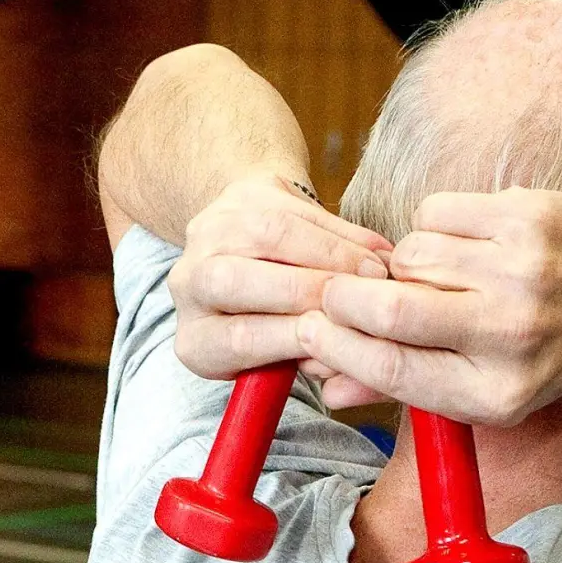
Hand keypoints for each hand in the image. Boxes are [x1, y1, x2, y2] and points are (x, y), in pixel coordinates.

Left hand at [168, 171, 393, 378]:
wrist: (258, 269)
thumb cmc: (280, 330)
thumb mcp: (283, 364)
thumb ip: (308, 365)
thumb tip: (344, 362)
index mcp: (196, 339)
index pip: (236, 339)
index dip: (291, 338)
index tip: (339, 339)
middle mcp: (188, 284)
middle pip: (232, 281)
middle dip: (304, 289)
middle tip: (360, 301)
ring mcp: (209, 233)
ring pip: (266, 234)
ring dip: (330, 253)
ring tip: (374, 273)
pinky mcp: (241, 197)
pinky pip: (293, 209)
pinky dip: (341, 231)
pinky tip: (372, 250)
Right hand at [296, 187, 561, 424]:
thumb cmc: (548, 344)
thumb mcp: (488, 386)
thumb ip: (405, 384)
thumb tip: (325, 385)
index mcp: (498, 394)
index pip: (392, 370)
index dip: (337, 347)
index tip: (309, 328)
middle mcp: (512, 338)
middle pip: (391, 311)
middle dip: (346, 298)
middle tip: (336, 291)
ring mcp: (522, 275)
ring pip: (411, 255)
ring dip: (403, 261)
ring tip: (431, 272)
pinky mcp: (527, 220)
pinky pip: (436, 212)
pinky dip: (433, 223)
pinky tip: (463, 239)